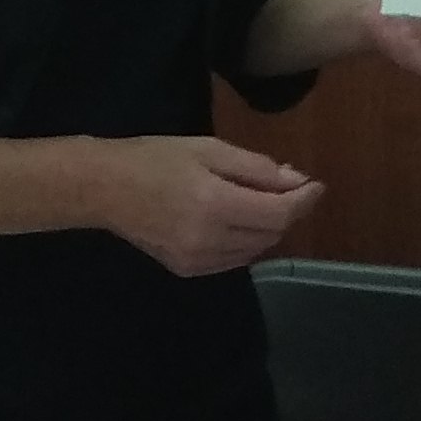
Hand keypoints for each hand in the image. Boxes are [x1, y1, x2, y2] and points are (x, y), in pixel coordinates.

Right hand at [94, 136, 324, 277]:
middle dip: (286, 211)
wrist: (104, 189)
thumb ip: (256, 168)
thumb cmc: (155, 158)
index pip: (279, 213)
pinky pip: (235, 259)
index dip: (304, 200)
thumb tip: (297, 182)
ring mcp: (198, 261)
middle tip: (285, 186)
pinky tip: (234, 220)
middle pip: (272, 234)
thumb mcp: (208, 149)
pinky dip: (246, 241)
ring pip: (256, 250)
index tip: (316, 185)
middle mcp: (210, 240)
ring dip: (268, 227)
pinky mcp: (188, 270)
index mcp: (215, 204)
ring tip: (257, 200)